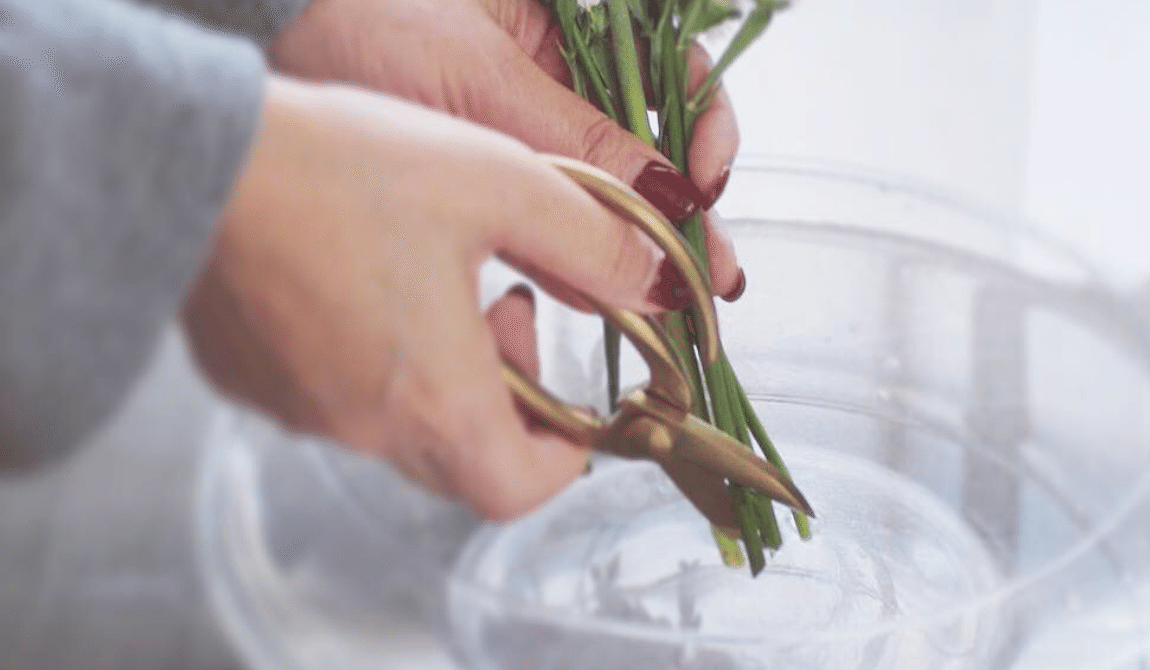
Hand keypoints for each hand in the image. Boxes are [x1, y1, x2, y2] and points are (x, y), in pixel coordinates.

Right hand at [185, 77, 674, 518]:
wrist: (194, 156)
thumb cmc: (340, 170)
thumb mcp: (499, 185)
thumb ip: (592, 241)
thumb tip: (654, 284)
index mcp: (435, 399)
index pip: (519, 488)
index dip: (564, 457)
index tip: (574, 400)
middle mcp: (363, 425)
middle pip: (464, 457)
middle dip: (509, 397)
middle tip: (507, 309)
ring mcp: (300, 409)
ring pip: (399, 422)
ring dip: (442, 368)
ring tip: (436, 274)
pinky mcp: (251, 380)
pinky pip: (332, 393)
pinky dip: (371, 355)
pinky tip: (361, 275)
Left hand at [268, 0, 745, 297]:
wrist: (261, 37)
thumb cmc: (363, 16)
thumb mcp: (486, 82)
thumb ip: (584, 149)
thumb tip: (673, 207)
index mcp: (575, 33)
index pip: (675, 78)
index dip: (705, 130)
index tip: (707, 183)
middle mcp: (557, 87)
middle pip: (647, 154)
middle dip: (678, 215)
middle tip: (706, 279)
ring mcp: (519, 139)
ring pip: (600, 198)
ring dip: (632, 250)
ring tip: (666, 305)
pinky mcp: (479, 186)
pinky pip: (542, 228)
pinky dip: (570, 265)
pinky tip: (596, 298)